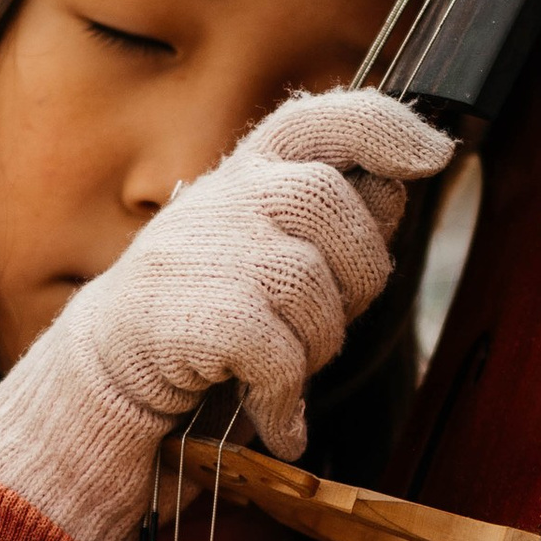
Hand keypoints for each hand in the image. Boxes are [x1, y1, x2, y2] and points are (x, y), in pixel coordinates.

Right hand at [0, 87, 450, 540]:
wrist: (106, 373)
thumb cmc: (203, 313)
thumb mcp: (263, 248)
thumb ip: (328, 218)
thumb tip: (398, 189)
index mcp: (247, 173)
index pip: (318, 118)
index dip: (382, 127)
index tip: (434, 155)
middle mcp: (225, 198)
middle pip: (330, 203)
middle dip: (357, 274)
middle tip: (332, 319)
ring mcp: (205, 251)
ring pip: (312, 285)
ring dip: (319, 344)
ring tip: (290, 370)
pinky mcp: (197, 314)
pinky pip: (280, 354)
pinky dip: (288, 400)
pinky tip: (280, 422)